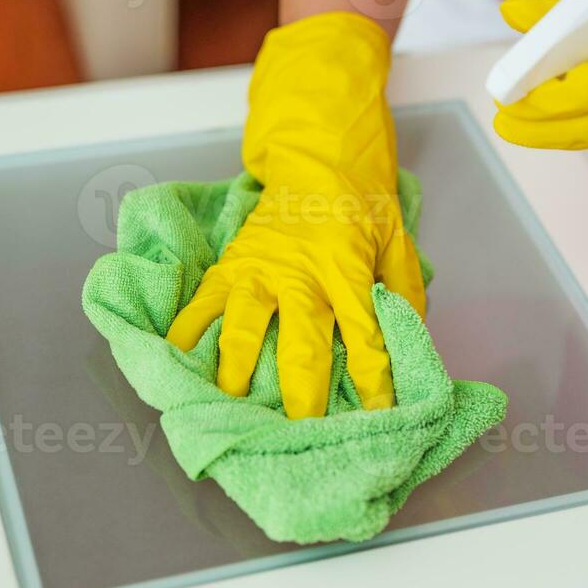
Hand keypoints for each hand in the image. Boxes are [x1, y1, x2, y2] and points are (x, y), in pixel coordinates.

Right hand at [166, 12, 425, 418]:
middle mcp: (300, 272)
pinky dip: (187, 331)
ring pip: (242, 325)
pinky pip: (202, 301)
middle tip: (303, 432)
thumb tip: (411, 342)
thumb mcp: (397, 240)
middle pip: (302, 341)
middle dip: (304, 392)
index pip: (364, 333)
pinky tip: (177, 361)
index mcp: (346, 266)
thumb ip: (404, 291)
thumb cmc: (362, 203)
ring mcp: (259, 267)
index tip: (378, 417)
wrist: (317, 155)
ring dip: (237, 370)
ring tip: (233, 407)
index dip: (373, 379)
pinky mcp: (230, 263)